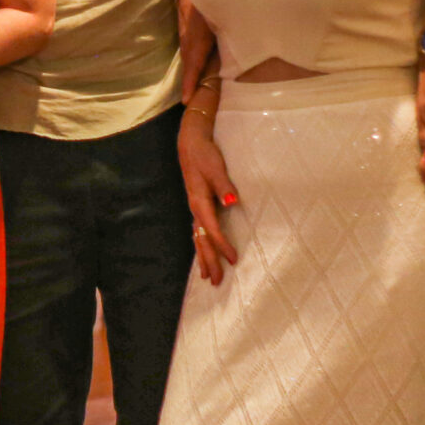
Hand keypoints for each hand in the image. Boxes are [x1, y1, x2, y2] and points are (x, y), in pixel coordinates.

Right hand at [178, 105, 239, 283]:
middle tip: (217, 282)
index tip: (233, 260)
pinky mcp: (197, 205)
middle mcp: (195, 208)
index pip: (212, 230)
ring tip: (207, 276)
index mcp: (199, 201)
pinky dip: (201, 246)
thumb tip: (233, 202)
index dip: (222, 246)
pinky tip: (204, 254)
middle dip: (209, 261)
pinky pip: (198, 232)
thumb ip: (224, 186)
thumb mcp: (215, 167)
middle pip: (201, 240)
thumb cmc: (205, 154)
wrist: (190, 142)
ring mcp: (194, 208)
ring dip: (203, 257)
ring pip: (197, 238)